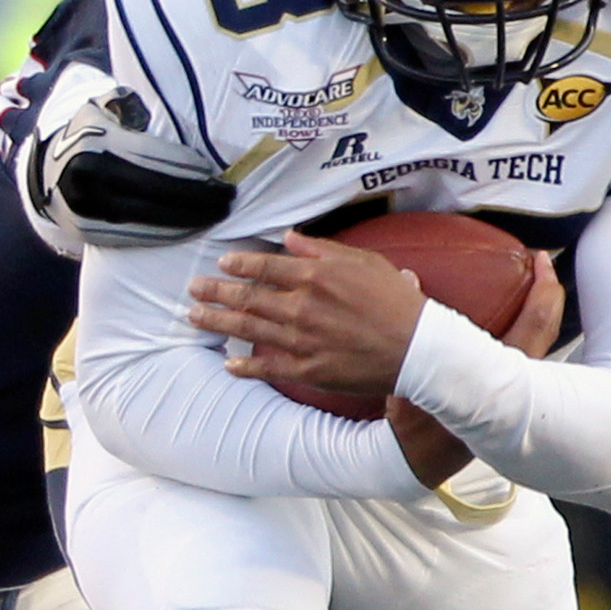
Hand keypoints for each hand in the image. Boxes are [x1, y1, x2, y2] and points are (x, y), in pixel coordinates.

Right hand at [29, 93, 234, 251]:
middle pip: (156, 194)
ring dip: (188, 221)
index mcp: (97, 141)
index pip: (156, 162)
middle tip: (227, 200)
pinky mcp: (86, 232)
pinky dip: (166, 235)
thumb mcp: (107, 109)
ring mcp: (85, 208)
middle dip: (198, 200)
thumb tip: (189, 114)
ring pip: (148, 221)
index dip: (191, 173)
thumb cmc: (90, 133)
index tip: (219, 178)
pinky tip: (189, 230)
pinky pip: (134, 237)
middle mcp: (89, 176)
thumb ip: (138, 110)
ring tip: (215, 215)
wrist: (45, 168)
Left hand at [188, 229, 425, 396]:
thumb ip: (323, 250)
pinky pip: (268, 367)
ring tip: (194, 317)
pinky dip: (245, 366)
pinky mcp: (308, 370)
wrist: (417, 349)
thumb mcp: (364, 262)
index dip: (240, 264)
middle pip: (248, 297)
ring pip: (249, 329)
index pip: (265, 267)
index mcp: (316, 276)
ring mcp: (302, 340)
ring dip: (218, 322)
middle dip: (216, 291)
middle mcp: (302, 306)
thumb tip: (290, 240)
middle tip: (193, 288)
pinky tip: (227, 362)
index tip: (223, 263)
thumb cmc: (396, 301)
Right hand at [386, 255, 564, 488]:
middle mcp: (513, 384)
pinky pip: (521, 351)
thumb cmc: (411, 428)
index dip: (543, 290)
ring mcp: (510, 393)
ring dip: (535, 311)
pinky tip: (501, 315)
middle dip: (546, 293)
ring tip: (526, 281)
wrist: (415, 464)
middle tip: (539, 262)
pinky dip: (520, 328)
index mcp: (498, 378)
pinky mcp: (500, 398)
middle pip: (545, 329)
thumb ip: (408, 335)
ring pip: (537, 342)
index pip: (535, 326)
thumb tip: (408, 279)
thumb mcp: (406, 383)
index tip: (540, 259)